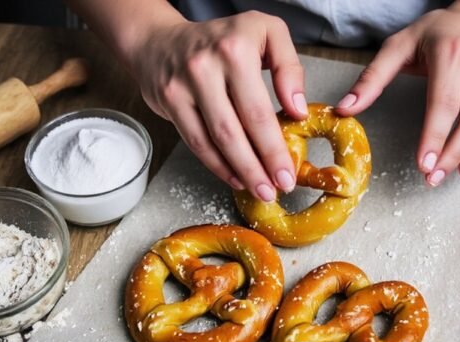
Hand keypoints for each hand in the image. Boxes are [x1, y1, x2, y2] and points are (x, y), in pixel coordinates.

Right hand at [126, 11, 307, 200]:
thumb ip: (289, 67)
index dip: (274, 148)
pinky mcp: (169, 102)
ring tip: (259, 189)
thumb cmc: (224, 39)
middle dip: (258, 167)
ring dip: (238, 171)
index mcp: (235, 50)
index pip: (258, 110)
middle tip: (275, 190)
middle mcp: (206, 67)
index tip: (288, 173)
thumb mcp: (267, 33)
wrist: (162, 39)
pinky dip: (217, 164)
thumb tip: (297, 109)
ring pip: (213, 140)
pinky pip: (195, 141)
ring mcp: (183, 86)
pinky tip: (235, 177)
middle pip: (235, 130)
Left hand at [335, 3, 459, 185]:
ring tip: (448, 174)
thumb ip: (371, 78)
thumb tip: (346, 108)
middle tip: (432, 176)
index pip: (443, 102)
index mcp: (451, 54)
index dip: (434, 136)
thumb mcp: (399, 46)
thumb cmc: (438, 32)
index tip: (424, 162)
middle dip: (451, 152)